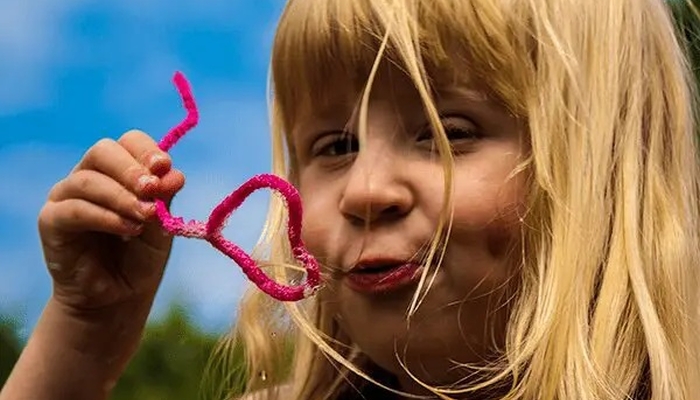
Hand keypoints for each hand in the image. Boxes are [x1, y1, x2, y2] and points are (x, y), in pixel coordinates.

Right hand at [38, 130, 184, 312]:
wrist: (118, 296)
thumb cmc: (140, 256)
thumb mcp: (161, 226)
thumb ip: (164, 200)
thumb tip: (174, 174)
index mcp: (119, 170)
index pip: (129, 142)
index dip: (147, 151)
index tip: (165, 167)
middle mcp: (90, 176)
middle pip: (103, 151)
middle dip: (131, 168)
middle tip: (152, 189)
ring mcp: (67, 196)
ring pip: (89, 181)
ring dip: (122, 197)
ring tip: (146, 217)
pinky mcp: (51, 220)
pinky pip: (76, 210)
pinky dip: (105, 217)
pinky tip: (128, 229)